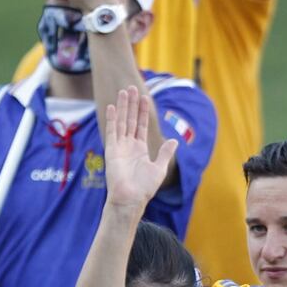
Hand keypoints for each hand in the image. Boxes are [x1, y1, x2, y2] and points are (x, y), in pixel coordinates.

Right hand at [104, 87, 176, 209]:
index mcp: (140, 149)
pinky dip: (112, 118)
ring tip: (124, 91)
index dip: (142, 112)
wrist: (132, 198)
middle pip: (130, 120)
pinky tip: (113, 106)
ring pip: (122, 121)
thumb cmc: (145, 188)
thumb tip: (174, 140)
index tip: (144, 97)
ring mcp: (119, 147)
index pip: (141, 125)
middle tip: (132, 87)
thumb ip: (165, 153)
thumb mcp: (159, 168)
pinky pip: (112, 131)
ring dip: (123, 106)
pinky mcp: (112, 150)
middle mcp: (128, 146)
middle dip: (132, 104)